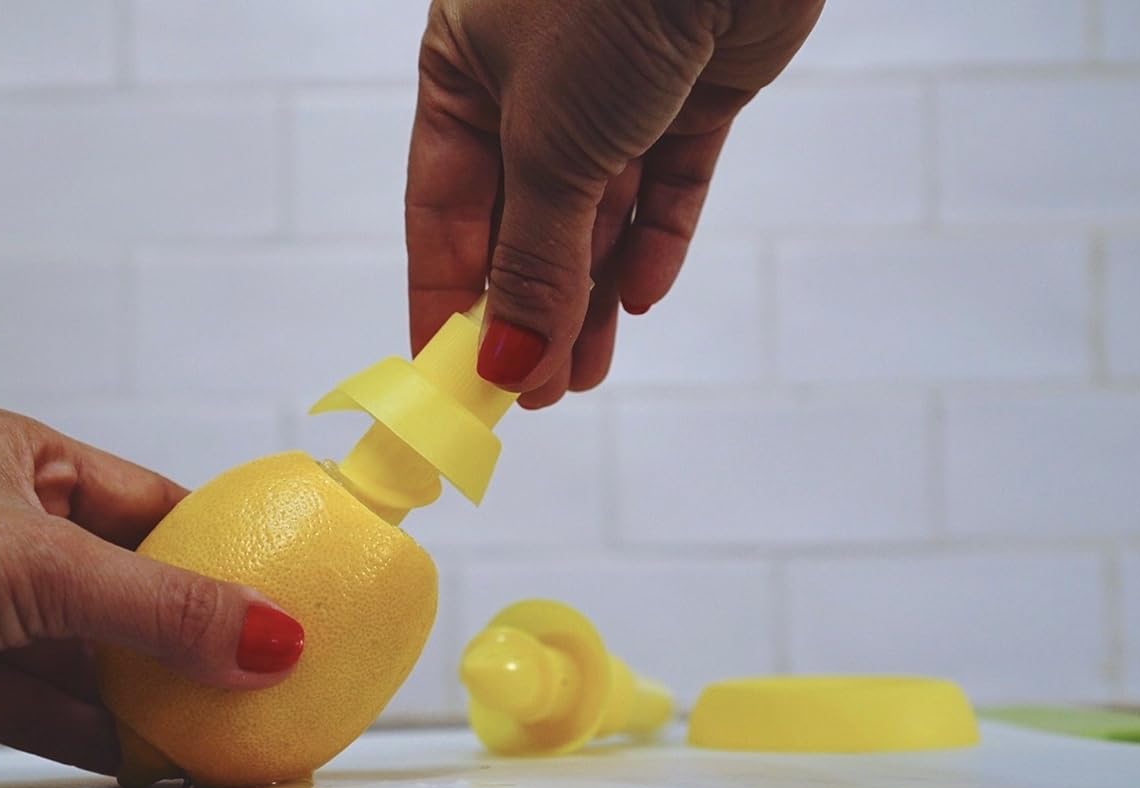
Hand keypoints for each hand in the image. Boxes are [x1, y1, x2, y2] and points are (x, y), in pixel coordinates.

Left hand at [0, 404, 300, 773]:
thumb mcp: (38, 568)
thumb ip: (162, 608)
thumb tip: (271, 636)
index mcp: (24, 461)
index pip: (152, 503)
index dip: (221, 550)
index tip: (285, 594)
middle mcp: (1, 529)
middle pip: (125, 588)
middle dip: (188, 638)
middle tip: (260, 676)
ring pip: (85, 656)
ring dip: (144, 697)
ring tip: (217, 731)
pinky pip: (40, 706)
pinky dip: (91, 735)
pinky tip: (144, 759)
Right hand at [406, 0, 821, 407]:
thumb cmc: (603, 1)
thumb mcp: (551, 146)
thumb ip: (534, 262)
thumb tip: (504, 363)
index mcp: (464, 80)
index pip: (443, 215)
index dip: (444, 303)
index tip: (447, 381)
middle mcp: (535, 85)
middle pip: (525, 224)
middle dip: (528, 313)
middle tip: (532, 395)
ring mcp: (619, 87)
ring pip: (599, 214)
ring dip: (592, 296)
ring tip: (582, 377)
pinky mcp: (697, 87)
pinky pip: (670, 181)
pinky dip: (657, 236)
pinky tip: (644, 295)